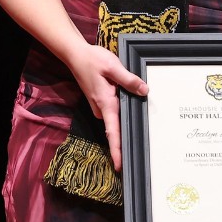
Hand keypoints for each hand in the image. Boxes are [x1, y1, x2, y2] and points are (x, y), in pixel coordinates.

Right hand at [68, 42, 147, 171]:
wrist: (76, 55)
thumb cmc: (93, 60)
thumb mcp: (113, 66)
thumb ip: (129, 80)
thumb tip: (145, 91)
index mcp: (106, 103)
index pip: (112, 132)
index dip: (116, 150)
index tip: (119, 166)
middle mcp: (102, 109)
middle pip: (116, 129)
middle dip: (126, 139)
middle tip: (143, 149)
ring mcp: (100, 106)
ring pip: (116, 119)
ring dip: (125, 122)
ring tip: (142, 127)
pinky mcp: (101, 102)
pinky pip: (114, 112)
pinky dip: (122, 113)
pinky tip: (132, 106)